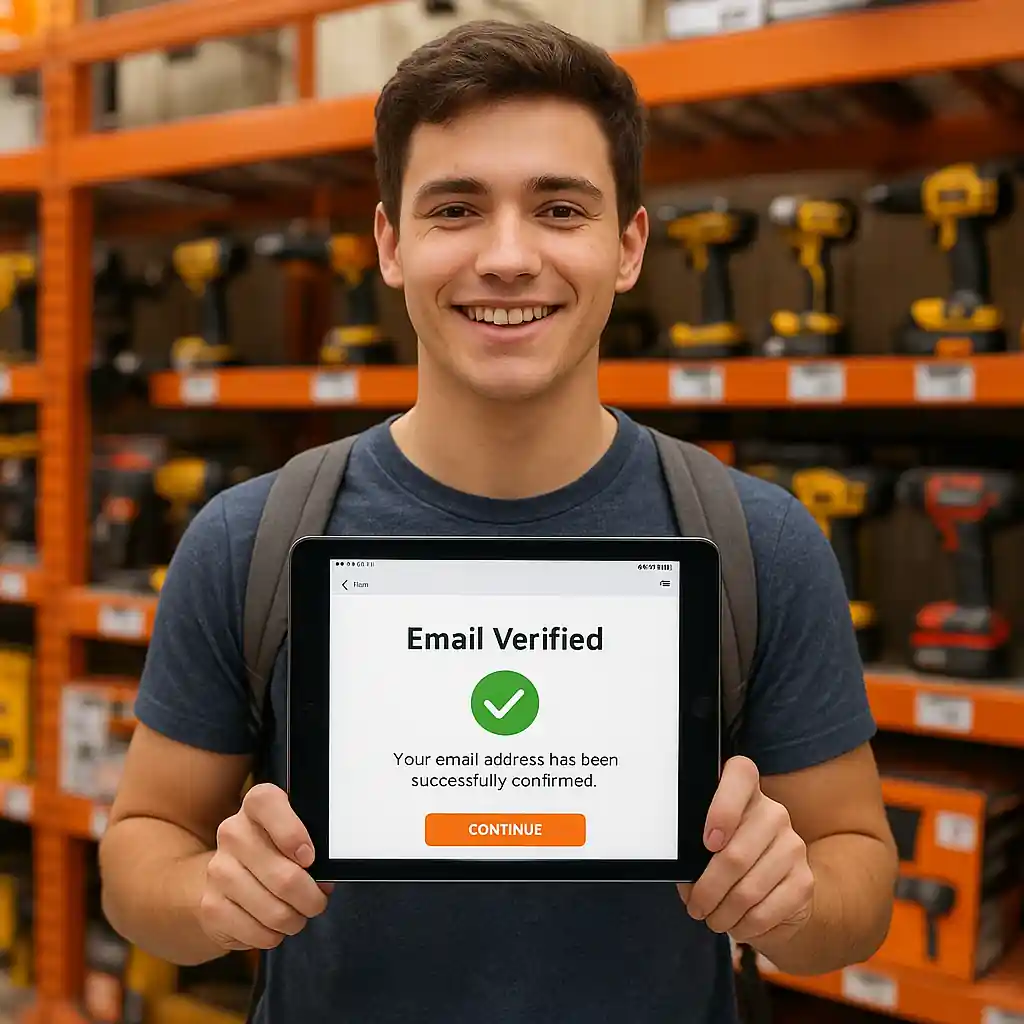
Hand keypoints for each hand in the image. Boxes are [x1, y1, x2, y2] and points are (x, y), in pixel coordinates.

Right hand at [199, 783, 332, 952]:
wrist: (229, 877)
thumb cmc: (277, 852)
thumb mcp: (297, 836)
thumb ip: (313, 847)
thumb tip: (323, 879)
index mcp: (257, 804)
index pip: (268, 803)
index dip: (292, 833)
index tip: (309, 857)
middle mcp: (232, 833)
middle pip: (283, 876)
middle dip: (310, 898)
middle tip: (316, 901)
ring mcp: (218, 870)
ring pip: (273, 910)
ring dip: (294, 920)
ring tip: (296, 915)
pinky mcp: (210, 906)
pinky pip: (257, 932)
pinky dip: (273, 936)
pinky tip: (272, 925)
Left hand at [678, 757, 813, 949]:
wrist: (779, 892)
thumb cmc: (730, 863)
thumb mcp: (707, 849)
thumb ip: (696, 851)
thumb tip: (684, 873)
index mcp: (746, 792)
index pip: (740, 774)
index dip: (722, 808)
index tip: (707, 842)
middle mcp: (773, 813)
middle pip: (735, 853)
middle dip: (707, 890)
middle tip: (695, 906)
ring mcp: (793, 846)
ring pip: (748, 888)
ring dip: (723, 913)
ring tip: (712, 919)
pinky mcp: (804, 881)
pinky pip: (766, 911)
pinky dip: (744, 926)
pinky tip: (736, 925)